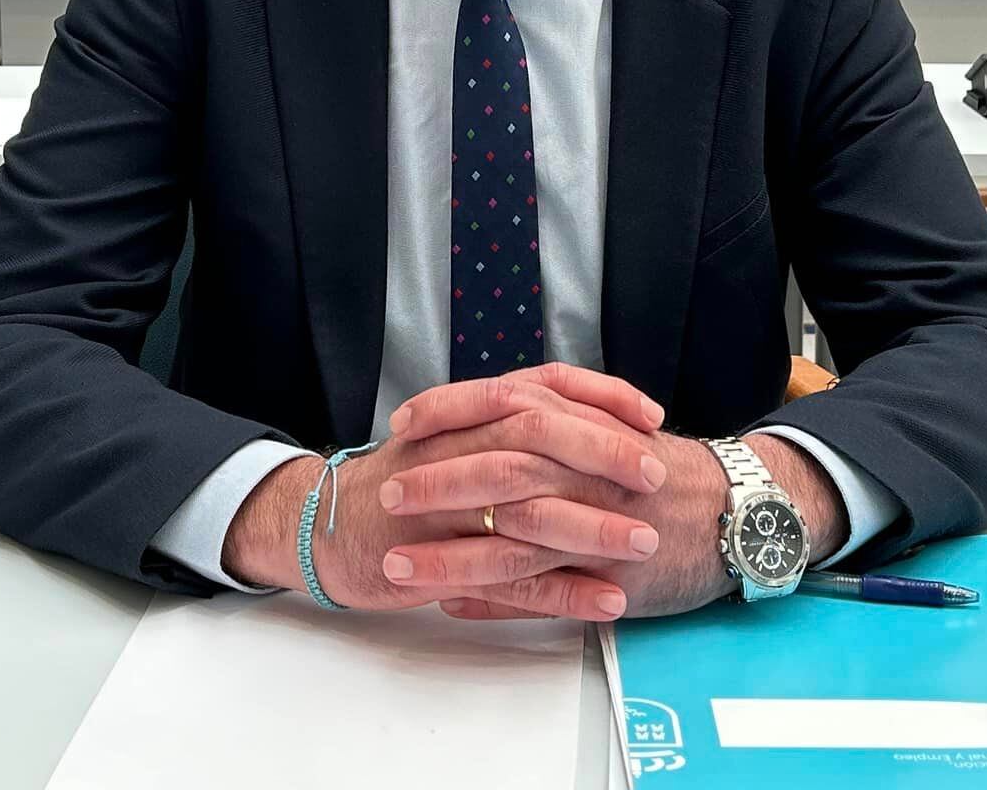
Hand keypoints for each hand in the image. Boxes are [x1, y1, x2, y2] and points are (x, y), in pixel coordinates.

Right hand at [224, 364, 668, 620]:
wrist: (329, 525)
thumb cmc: (407, 479)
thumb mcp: (458, 434)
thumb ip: (515, 421)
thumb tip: (595, 416)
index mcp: (468, 413)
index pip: (544, 386)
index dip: (602, 397)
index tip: (652, 416)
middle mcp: (458, 447)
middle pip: (539, 437)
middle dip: (604, 453)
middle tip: (657, 474)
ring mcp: (445, 505)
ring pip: (528, 509)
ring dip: (593, 526)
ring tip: (645, 542)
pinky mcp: (436, 560)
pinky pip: (511, 577)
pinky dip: (563, 590)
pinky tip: (608, 600)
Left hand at [436, 432, 846, 623]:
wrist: (741, 510)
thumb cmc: (671, 473)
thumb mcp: (613, 430)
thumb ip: (559, 423)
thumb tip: (494, 424)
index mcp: (582, 423)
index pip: (503, 403)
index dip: (447, 411)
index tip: (403, 422)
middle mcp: (587, 466)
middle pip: (499, 466)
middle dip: (437, 481)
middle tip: (386, 493)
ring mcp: (598, 520)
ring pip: (511, 536)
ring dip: (449, 553)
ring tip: (397, 564)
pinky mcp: (612, 570)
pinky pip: (544, 587)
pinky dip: (495, 597)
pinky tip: (453, 602)